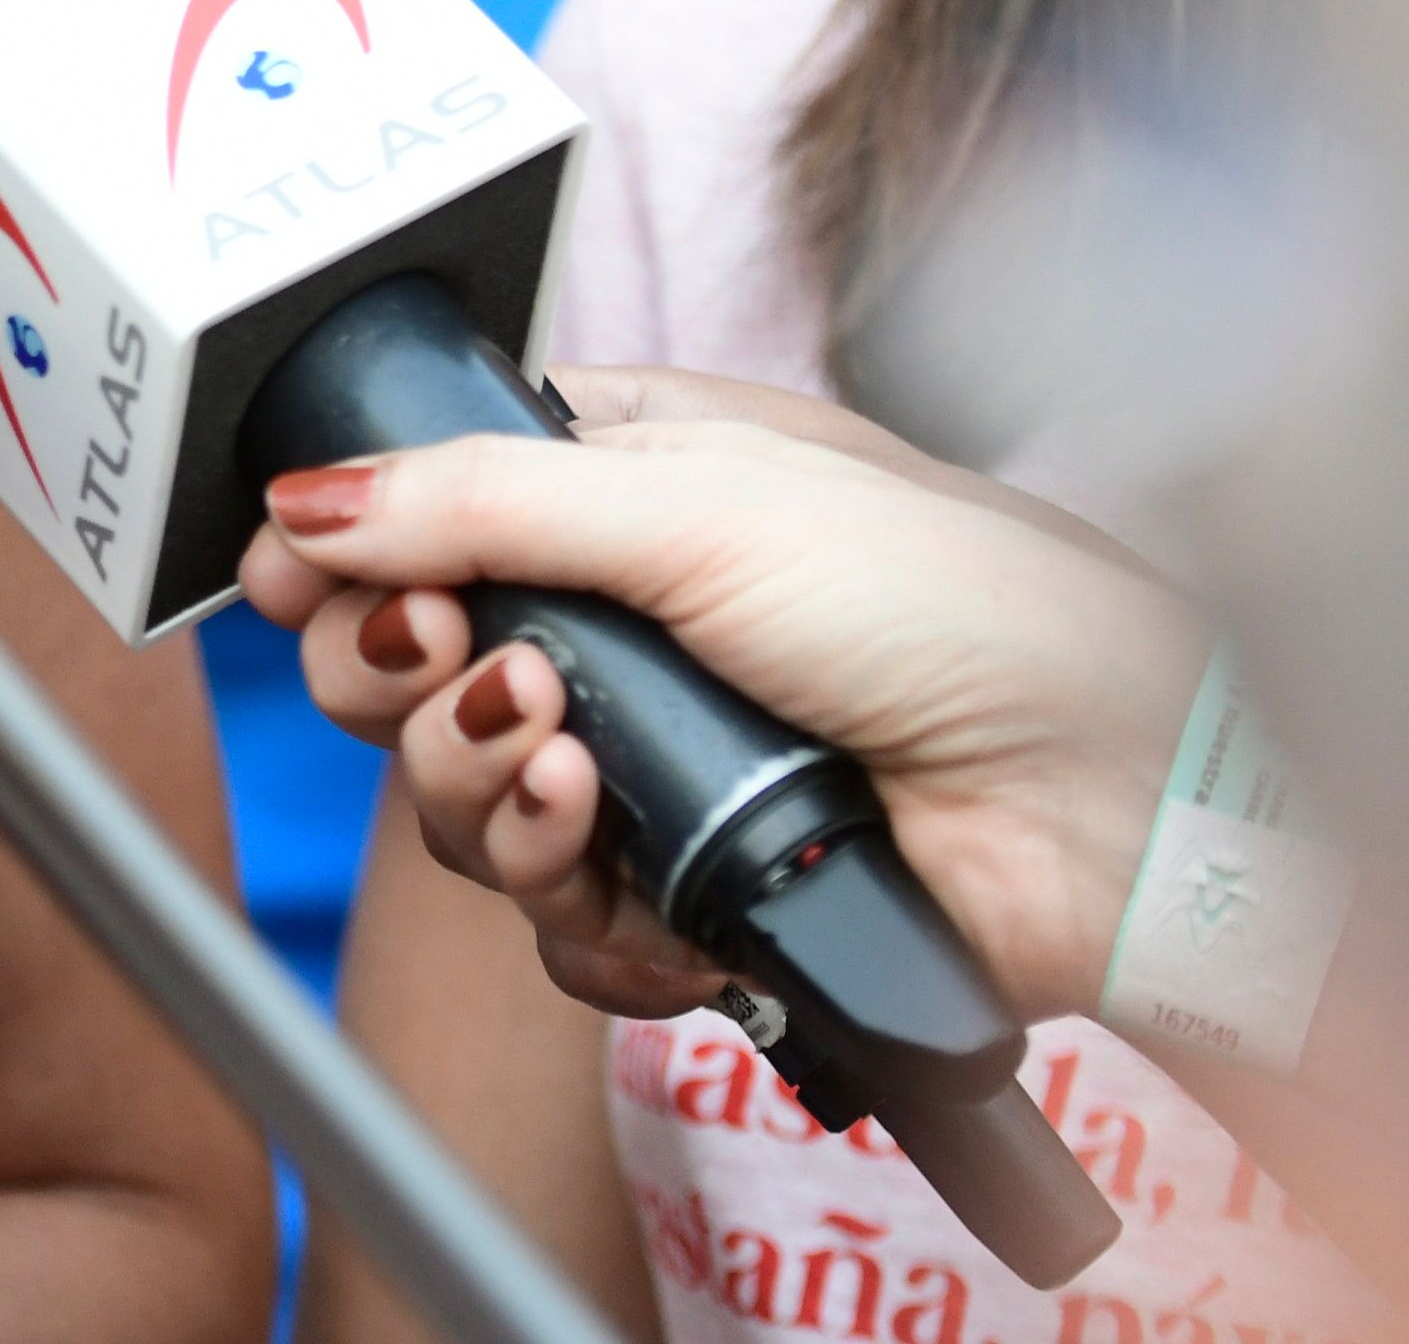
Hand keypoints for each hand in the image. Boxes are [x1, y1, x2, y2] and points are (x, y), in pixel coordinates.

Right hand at [228, 365, 1209, 1022]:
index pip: (428, 505)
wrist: (1118, 802)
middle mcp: (632, 623)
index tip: (290, 574)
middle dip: (400, 672)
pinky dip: (570, 896)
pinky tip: (622, 850)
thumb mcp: (702, 499)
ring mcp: (660, 765)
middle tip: (449, 657)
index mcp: (636, 484)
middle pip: (411, 661)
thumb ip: (478, 496)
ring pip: (463, 799)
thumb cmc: (966, 604)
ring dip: (479, 784)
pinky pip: (557, 924)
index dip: (348, 546)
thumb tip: (300, 496)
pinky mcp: (696, 896)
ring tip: (564, 756)